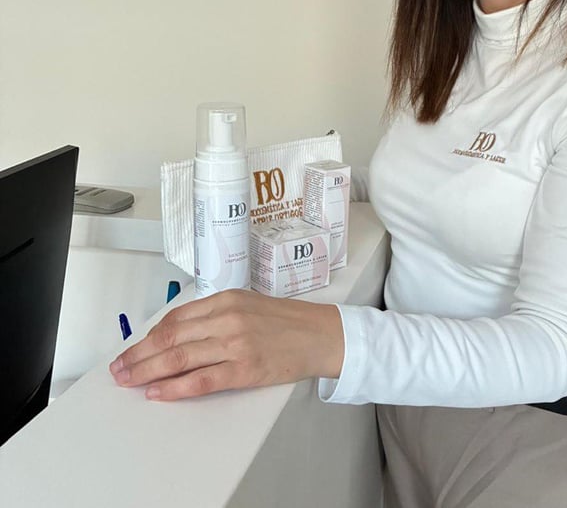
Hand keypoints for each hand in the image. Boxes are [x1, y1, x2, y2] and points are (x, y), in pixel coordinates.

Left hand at [108, 289, 343, 400]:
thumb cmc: (287, 321)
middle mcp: (227, 318)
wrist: (321, 335)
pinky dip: (174, 388)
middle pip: (170, 338)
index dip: (149, 336)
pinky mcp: (244, 369)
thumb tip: (181, 333)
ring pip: (179, 358)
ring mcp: (235, 344)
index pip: (176, 319)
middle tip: (119, 369)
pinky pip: (200, 380)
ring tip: (129, 381)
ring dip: (147, 372)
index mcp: (226, 299)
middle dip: (139, 355)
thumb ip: (217, 315)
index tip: (134, 348)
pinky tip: (158, 393)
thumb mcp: (249, 305)